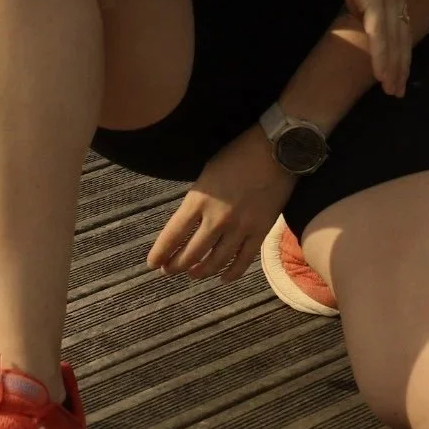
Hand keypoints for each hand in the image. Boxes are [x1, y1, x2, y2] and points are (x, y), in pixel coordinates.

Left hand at [146, 125, 296, 282]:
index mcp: (199, 200)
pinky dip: (231, 273)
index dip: (160, 253)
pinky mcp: (260, 232)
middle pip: (191, 254)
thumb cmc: (237, 156)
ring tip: (194, 273)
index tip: (153, 264)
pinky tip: (223, 277)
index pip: (173, 235)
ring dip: (201, 272)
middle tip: (170, 270)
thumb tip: (187, 225)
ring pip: (216, 262)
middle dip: (176, 266)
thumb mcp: (207, 175)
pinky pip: (243, 261)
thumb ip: (197, 202)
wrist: (275, 151)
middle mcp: (217, 219)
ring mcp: (240, 228)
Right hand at [313, 0, 411, 96]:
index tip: (397, 69)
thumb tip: (357, 11)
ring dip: (393, 66)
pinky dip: (382, 55)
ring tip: (391, 89)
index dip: (399, 48)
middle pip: (402, 34)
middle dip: (400, 65)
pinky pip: (380, 32)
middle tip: (397, 90)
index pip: (401, 23)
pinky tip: (381, 74)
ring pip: (394, 38)